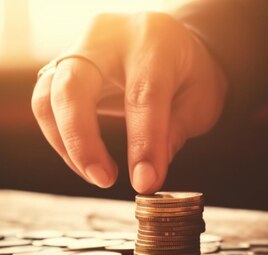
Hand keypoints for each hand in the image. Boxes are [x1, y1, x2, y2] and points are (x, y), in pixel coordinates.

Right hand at [31, 12, 226, 192]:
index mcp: (153, 41)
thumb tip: (148, 174)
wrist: (171, 42)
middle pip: (74, 88)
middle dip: (83, 141)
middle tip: (104, 180)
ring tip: (98, 176)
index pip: (143, 95)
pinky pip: (46, 104)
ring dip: (66, 144)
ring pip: (48, 97)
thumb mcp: (201, 97)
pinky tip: (86, 161)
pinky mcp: (60, 66)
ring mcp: (78, 49)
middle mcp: (107, 38)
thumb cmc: (189, 71)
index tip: (145, 182)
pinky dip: (61, 138)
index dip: (143, 143)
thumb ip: (176, 130)